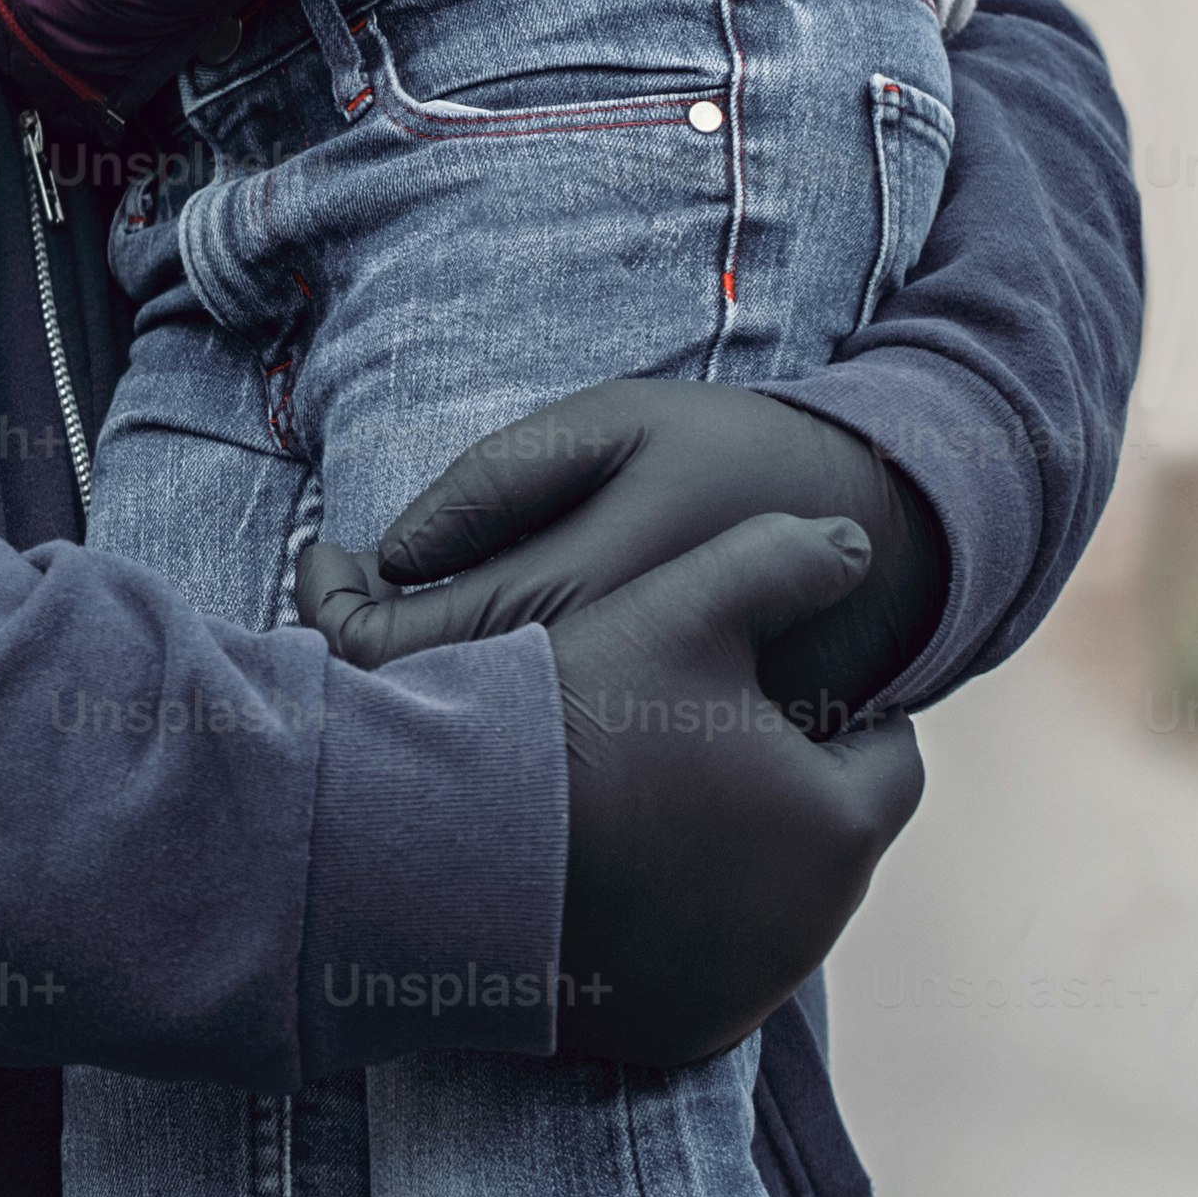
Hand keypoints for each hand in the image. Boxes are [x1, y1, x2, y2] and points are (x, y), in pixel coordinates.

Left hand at [295, 381, 947, 730]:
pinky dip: (483, 724)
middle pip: (425, 716)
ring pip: (478, 752)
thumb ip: (500, 480)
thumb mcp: (619, 422)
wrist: (878, 543)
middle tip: (338, 595)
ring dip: (413, 696)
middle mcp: (599, 683)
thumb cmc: (728, 459)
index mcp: (582, 588)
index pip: (410, 644)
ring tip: (395, 621)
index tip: (319, 561)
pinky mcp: (659, 774)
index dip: (335, 614)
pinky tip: (472, 667)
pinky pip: (541, 768)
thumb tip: (394, 553)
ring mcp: (628, 742)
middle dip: (354, 663)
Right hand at [541, 516, 926, 1068]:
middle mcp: (809, 929)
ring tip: (659, 795)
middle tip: (710, 735)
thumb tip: (853, 544)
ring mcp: (741, 994)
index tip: (776, 686)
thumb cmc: (576, 720)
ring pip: (773, 905)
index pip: (890, 756)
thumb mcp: (680, 610)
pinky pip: (708, 968)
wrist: (441, 847)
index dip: (841, 710)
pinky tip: (622, 871)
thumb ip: (778, 564)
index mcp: (837, 827)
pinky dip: (683, 927)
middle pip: (831, 836)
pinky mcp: (675, 1035)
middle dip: (790, 787)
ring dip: (740, 858)